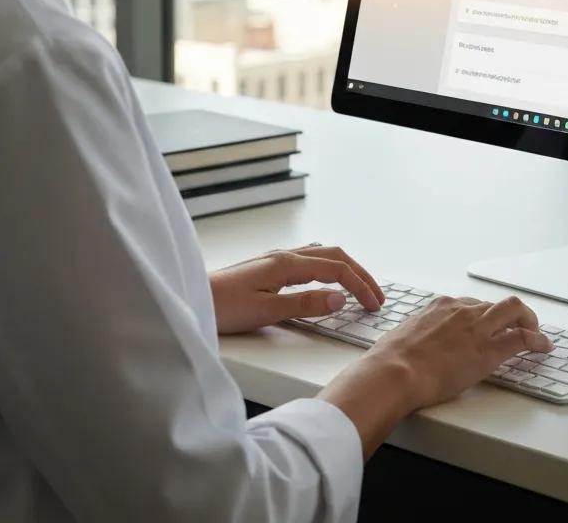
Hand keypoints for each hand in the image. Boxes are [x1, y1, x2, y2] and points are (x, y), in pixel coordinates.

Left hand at [209, 244, 383, 334]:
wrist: (191, 299)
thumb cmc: (223, 307)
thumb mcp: (267, 311)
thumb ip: (305, 304)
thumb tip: (340, 298)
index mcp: (287, 263)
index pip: (336, 268)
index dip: (360, 286)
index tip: (374, 306)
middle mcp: (283, 255)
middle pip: (334, 255)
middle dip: (359, 274)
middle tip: (376, 297)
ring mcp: (275, 259)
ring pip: (321, 256)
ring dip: (344, 270)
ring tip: (359, 289)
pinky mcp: (268, 268)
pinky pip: (308, 261)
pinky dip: (328, 270)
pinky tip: (327, 283)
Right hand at [372, 294, 551, 410]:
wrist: (396, 370)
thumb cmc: (392, 359)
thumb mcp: (404, 336)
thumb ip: (417, 336)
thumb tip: (411, 345)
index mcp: (440, 306)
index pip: (471, 304)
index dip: (484, 315)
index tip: (489, 325)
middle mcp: (461, 311)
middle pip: (496, 303)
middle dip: (513, 313)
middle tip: (520, 326)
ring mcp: (477, 328)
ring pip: (514, 310)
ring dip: (529, 320)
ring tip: (536, 334)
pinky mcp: (489, 350)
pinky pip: (521, 338)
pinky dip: (537, 340)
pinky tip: (543, 347)